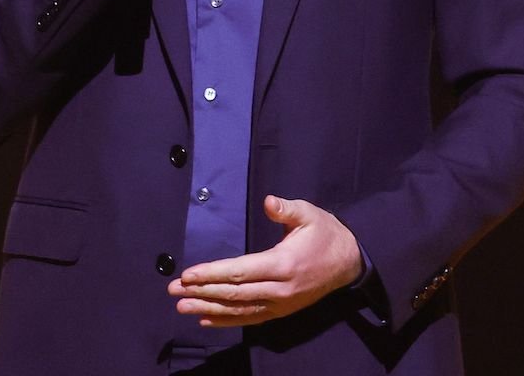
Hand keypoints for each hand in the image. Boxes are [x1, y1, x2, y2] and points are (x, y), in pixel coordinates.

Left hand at [168, 195, 362, 326]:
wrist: (350, 262)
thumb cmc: (325, 233)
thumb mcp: (309, 214)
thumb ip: (287, 209)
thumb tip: (269, 202)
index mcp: (282, 263)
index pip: (240, 272)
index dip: (212, 274)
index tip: (187, 275)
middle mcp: (280, 289)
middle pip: (234, 294)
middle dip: (201, 292)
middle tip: (173, 290)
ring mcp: (281, 303)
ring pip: (239, 310)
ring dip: (208, 308)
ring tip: (182, 307)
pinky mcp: (282, 310)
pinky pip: (251, 318)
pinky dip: (227, 321)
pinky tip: (206, 319)